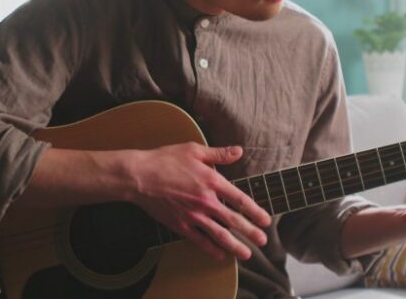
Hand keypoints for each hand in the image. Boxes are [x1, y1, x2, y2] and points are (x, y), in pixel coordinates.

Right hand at [126, 143, 271, 260]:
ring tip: (247, 253)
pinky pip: (199, 241)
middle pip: (234, 221)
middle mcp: (206, 201)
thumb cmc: (165, 159)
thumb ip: (219, 154)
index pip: (240, 200)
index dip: (255, 211)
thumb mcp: (194, 150)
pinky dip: (211, 249)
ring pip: (219, 235)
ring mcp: (193, 215)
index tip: (266, 220)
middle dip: (251, 232)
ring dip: (235, 246)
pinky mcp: (180, 225)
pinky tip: (220, 255)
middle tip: (263, 241)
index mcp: (212, 181)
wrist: (140, 176)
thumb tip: (239, 151)